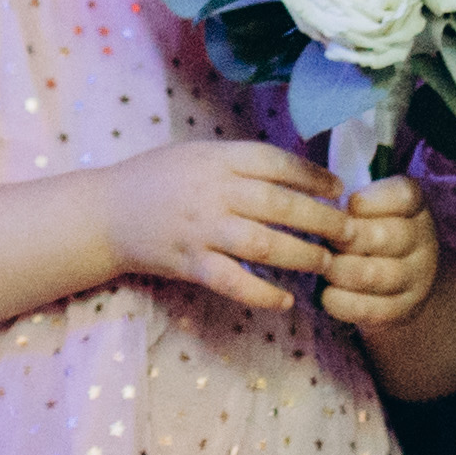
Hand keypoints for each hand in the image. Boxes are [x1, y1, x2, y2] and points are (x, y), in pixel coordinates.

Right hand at [96, 136, 337, 313]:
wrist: (105, 212)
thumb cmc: (157, 179)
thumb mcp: (198, 155)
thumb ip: (241, 163)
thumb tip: (298, 174)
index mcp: (217, 158)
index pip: (276, 162)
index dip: (313, 176)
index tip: (339, 189)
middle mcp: (212, 191)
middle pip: (279, 204)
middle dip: (322, 219)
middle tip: (350, 233)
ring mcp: (200, 228)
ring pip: (263, 243)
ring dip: (301, 255)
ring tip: (326, 264)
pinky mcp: (188, 262)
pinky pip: (232, 281)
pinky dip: (261, 293)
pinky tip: (284, 300)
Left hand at [311, 169, 438, 336]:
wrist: (401, 278)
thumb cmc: (371, 228)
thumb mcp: (369, 206)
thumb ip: (350, 201)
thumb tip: (316, 207)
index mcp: (415, 206)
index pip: (404, 195)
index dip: (371, 200)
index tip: (349, 204)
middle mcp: (423, 240)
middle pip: (383, 237)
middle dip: (344, 238)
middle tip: (323, 239)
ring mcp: (417, 278)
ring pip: (373, 274)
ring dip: (339, 270)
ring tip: (322, 266)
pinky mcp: (404, 309)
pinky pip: (371, 309)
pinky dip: (342, 302)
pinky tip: (327, 294)